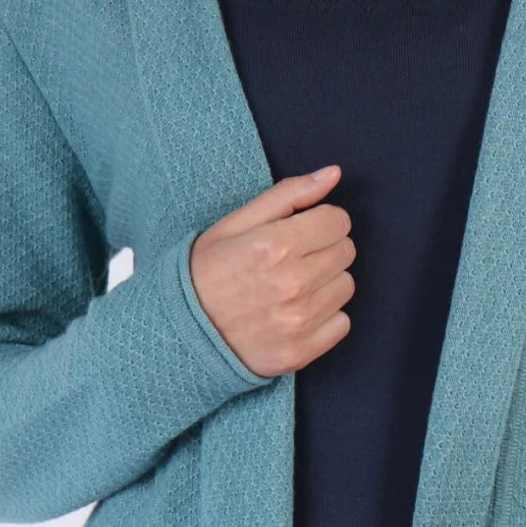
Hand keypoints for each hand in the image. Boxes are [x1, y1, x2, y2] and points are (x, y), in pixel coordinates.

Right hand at [188, 165, 354, 377]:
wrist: (179, 333)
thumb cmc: (205, 272)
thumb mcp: (236, 223)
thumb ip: (289, 194)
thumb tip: (334, 174)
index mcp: (276, 245)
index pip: (338, 221)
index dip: (321, 221)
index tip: (302, 231)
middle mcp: (292, 283)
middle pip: (345, 252)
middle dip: (324, 249)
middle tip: (292, 259)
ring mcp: (298, 321)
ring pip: (346, 287)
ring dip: (326, 283)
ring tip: (291, 287)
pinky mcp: (301, 352)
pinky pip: (342, 323)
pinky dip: (325, 317)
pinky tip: (294, 313)